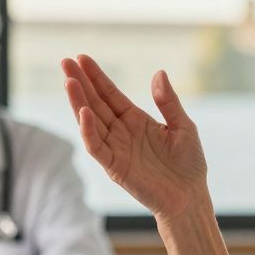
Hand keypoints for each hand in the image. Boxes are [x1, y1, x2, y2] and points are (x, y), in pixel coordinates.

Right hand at [61, 54, 207, 219]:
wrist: (189, 196)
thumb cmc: (188, 163)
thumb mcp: (183, 126)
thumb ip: (168, 102)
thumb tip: (158, 72)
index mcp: (135, 119)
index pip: (110, 93)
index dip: (96, 76)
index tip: (81, 57)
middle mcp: (121, 131)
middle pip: (95, 103)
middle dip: (80, 83)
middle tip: (65, 62)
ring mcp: (115, 148)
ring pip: (90, 122)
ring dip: (78, 102)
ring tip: (69, 81)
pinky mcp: (114, 167)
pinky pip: (97, 147)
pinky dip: (88, 131)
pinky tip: (83, 112)